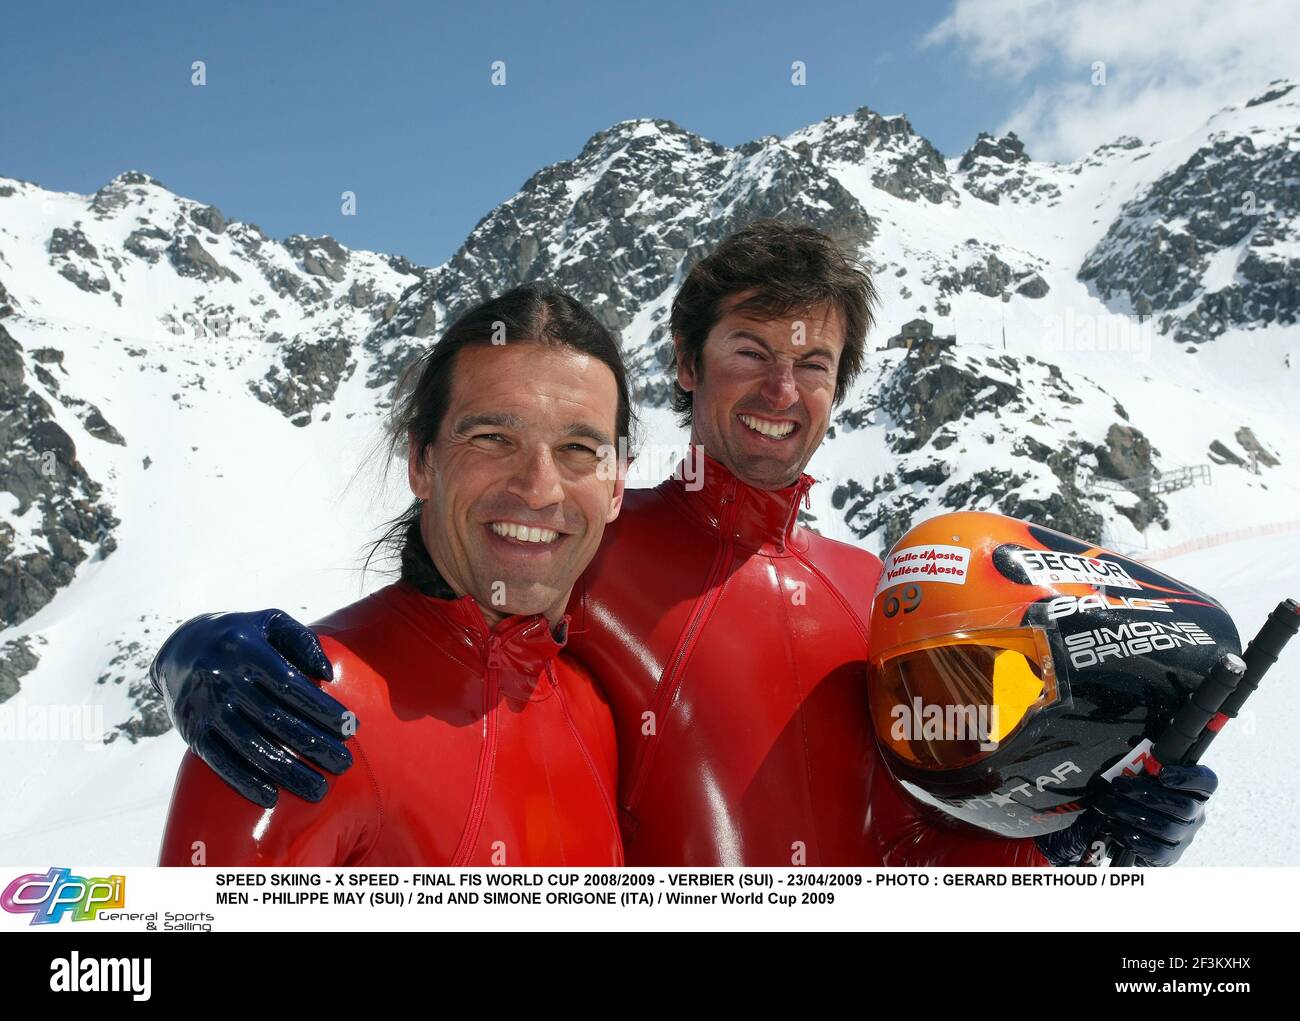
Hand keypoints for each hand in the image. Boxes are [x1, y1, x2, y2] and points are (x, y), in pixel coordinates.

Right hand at [150, 609, 354, 807]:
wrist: (180, 647)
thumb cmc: (242, 635)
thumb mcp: (271, 622)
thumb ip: (303, 641)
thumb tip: (327, 674)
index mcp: (246, 650)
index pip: (291, 686)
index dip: (321, 709)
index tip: (350, 728)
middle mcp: (223, 680)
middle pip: (275, 720)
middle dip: (313, 745)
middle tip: (344, 764)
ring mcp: (205, 708)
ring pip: (250, 746)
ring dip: (287, 772)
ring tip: (318, 790)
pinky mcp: (191, 732)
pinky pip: (219, 761)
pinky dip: (244, 781)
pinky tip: (272, 797)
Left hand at [1036, 764, 1216, 866]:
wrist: (1126, 827)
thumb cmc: (1135, 792)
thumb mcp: (1142, 773)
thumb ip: (1144, 762)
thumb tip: (1132, 745)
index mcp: (1193, 790)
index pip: (1206, 782)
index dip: (1188, 777)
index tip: (1162, 772)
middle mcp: (1194, 814)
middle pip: (1183, 806)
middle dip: (1146, 794)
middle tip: (1118, 785)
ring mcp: (1183, 836)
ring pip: (1165, 828)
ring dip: (1130, 813)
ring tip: (1105, 804)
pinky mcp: (1169, 856)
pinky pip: (1155, 850)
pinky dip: (1131, 837)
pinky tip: (1113, 826)